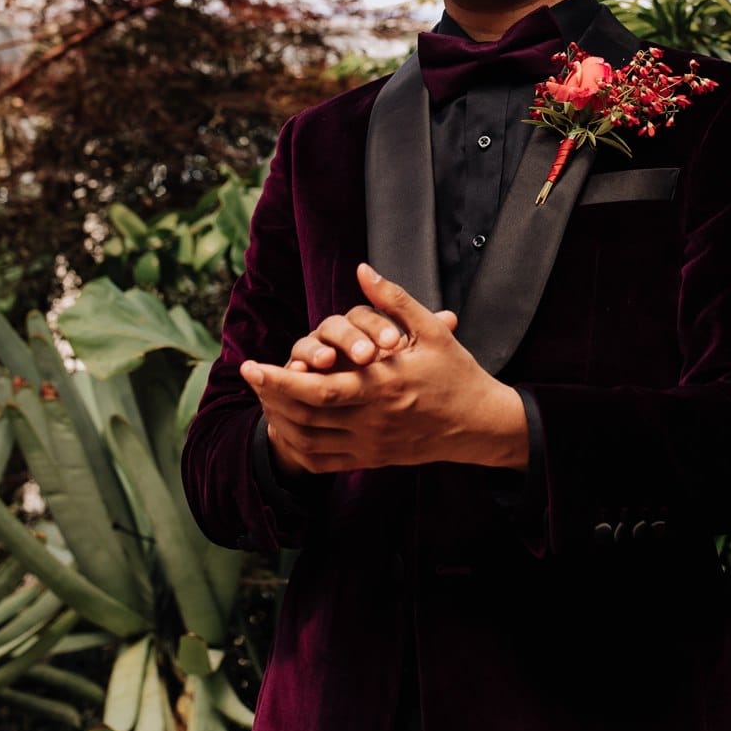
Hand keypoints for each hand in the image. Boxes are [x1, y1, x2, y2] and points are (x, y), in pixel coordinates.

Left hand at [249, 263, 527, 474]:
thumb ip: (394, 300)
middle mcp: (373, 420)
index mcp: (384, 387)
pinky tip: (286, 427)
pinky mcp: (372, 458)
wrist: (480, 424)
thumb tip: (362, 269)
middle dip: (269, 396)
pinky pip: (323, 462)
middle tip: (250, 375)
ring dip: (279, 420)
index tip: (252, 365)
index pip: (319, 388)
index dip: (280, 379)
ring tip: (264, 396)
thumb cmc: (456, 373)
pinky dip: (297, 447)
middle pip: (304, 416)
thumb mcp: (432, 331)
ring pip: (309, 440)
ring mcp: (371, 445)